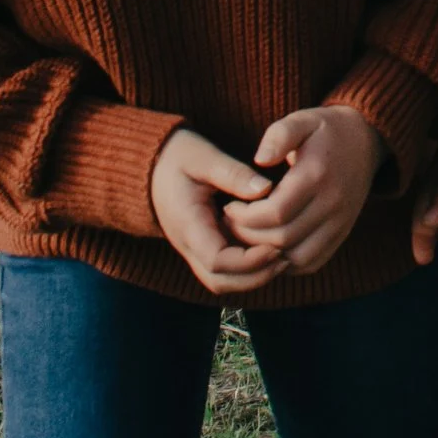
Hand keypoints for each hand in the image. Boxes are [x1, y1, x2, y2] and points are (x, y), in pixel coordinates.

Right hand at [150, 124, 285, 296]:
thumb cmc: (177, 156)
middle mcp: (187, 244)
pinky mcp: (201, 247)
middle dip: (255, 276)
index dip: (249, 260)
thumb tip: (266, 188)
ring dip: (252, 277)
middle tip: (285, 256)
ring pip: (221, 281)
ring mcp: (193, 249)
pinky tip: (270, 252)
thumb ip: (233, 173)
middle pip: (219, 281)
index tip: (276, 246)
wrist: (151, 163)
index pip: (216, 261)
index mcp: (186, 224)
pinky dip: (246, 270)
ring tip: (282, 257)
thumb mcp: (204, 156)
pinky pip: (223, 271)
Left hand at [218, 106, 387, 282]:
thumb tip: (260, 160)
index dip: (245, 216)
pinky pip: (311, 262)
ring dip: (267, 254)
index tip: (229, 206)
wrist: (366, 141)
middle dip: (249, 236)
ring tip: (248, 235)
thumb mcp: (302, 119)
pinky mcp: (342, 234)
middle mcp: (333, 204)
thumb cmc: (325, 130)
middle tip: (231, 223)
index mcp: (318, 175)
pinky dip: (286, 262)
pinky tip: (270, 244)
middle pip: (283, 238)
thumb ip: (279, 135)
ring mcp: (340, 223)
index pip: (275, 213)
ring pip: (296, 257)